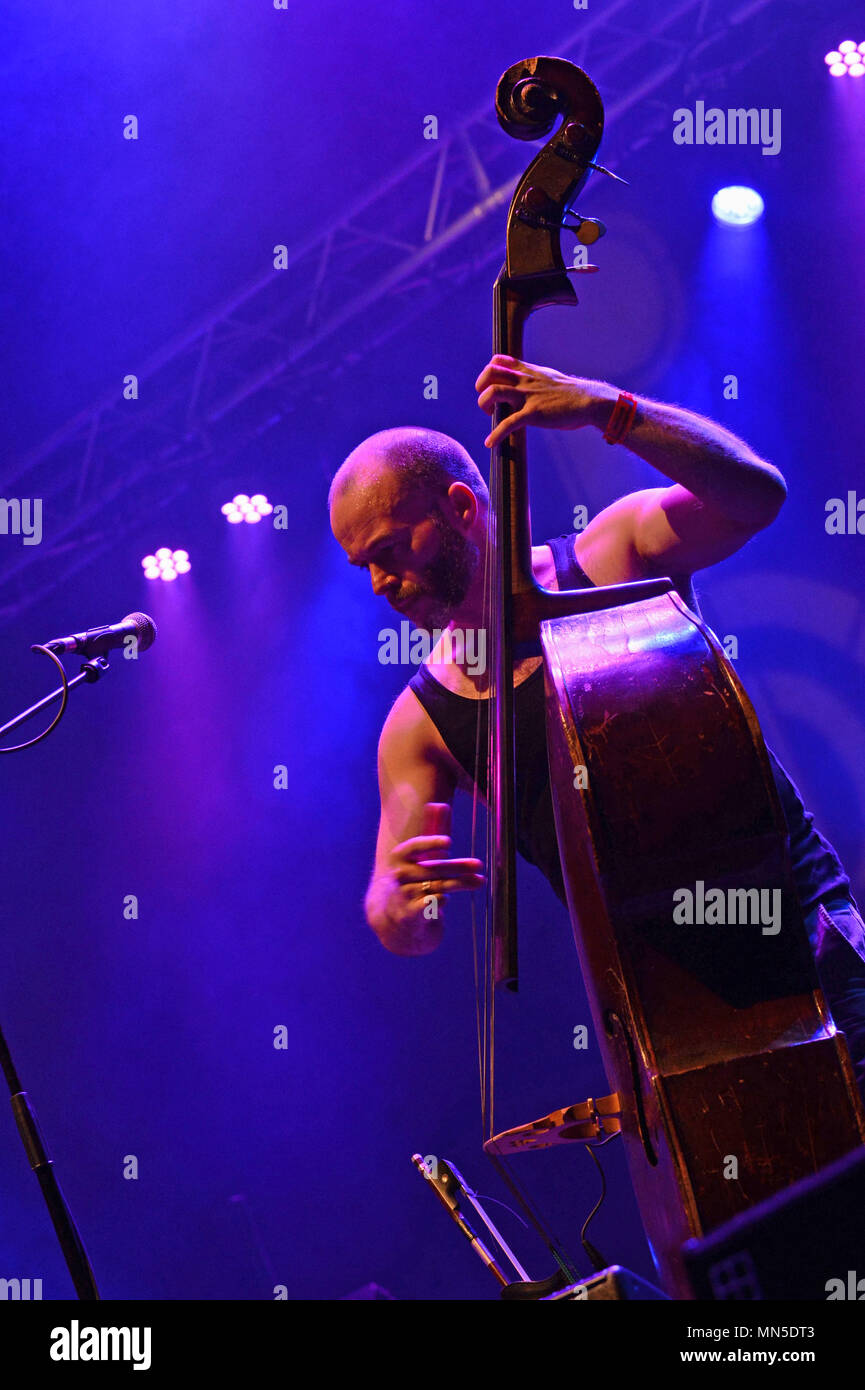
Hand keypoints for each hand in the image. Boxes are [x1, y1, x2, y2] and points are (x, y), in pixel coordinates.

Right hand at [385, 802, 484, 926]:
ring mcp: (403, 894)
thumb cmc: (414, 879)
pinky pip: (433, 902)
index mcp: (399, 857)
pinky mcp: (409, 913)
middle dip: (459, 866)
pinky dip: (443, 900)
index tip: (449, 842)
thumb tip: (442, 807)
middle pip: (434, 868)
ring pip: (438, 886)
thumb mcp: (418, 858)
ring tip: (479, 881)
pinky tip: (447, 898)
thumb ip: (430, 837)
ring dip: (462, 883)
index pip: (413, 846)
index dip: (430, 843)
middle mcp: (399, 874)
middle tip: (479, 864)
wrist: (396, 914)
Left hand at [475, 354, 609, 447]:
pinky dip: (496, 435)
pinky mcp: (533, 414)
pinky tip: (490, 443)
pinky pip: (508, 423)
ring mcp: (528, 396)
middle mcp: (524, 381)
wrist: (589, 401)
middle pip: (490, 373)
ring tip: (490, 415)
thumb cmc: (571, 393)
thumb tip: (525, 381)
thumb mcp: (548, 378)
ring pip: (493, 392)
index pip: (498, 360)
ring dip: (484, 405)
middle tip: (489, 403)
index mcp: (527, 372)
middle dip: (481, 387)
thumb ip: (533, 377)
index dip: (488, 373)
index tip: (491, 387)